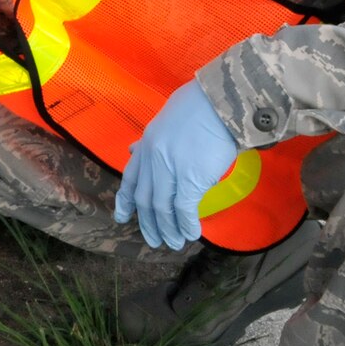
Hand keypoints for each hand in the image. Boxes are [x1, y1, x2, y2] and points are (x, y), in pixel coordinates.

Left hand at [113, 82, 240, 249]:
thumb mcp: (165, 120)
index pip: (130, 177)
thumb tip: (134, 149)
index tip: (122, 217)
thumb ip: (151, 140)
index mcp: (147, 144)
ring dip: (168, 229)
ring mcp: (170, 169)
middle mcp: (153, 158)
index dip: (125, 200)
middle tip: (154, 240)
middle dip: (148, 223)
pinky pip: (184, 209)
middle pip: (145, 198)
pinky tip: (192, 233)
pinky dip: (186, 224)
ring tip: (176, 242)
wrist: (221, 102)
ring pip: (162, 208)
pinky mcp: (191, 178)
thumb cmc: (200, 108)